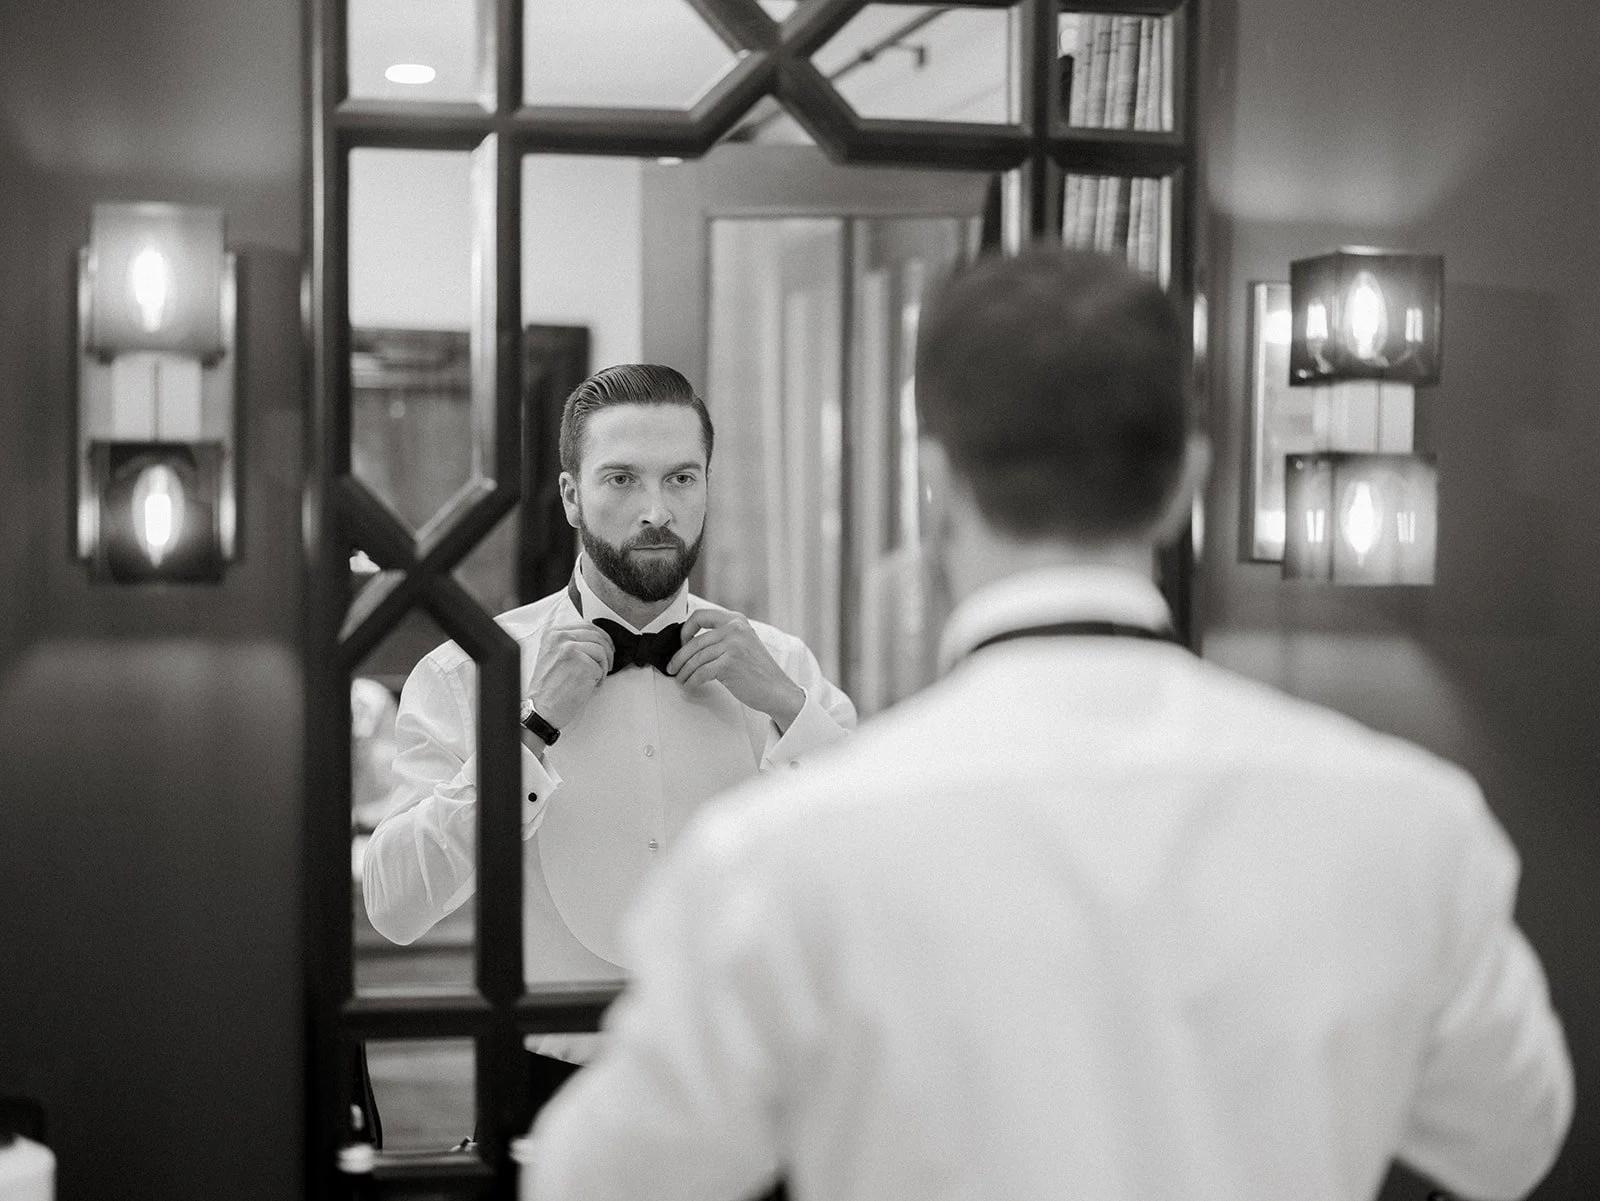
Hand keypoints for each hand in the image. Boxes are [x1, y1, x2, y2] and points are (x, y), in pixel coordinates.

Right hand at [525, 619, 613, 731]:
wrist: (541, 708)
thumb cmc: (547, 688)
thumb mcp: (553, 656)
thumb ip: (570, 644)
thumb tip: (594, 641)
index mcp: (553, 634)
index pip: (586, 626)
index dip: (601, 637)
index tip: (606, 646)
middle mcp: (561, 638)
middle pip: (597, 636)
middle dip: (607, 651)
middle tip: (607, 664)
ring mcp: (572, 649)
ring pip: (601, 650)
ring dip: (603, 666)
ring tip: (593, 678)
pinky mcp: (582, 663)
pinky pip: (601, 667)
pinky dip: (599, 679)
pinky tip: (588, 686)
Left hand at [667, 607, 804, 730]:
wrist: (777, 690)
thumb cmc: (759, 671)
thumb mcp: (744, 643)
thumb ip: (723, 637)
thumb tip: (691, 644)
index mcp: (736, 620)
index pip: (700, 616)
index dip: (685, 629)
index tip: (682, 643)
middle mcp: (734, 629)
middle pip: (694, 642)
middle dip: (679, 658)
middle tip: (672, 668)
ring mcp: (732, 645)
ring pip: (695, 659)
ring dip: (684, 672)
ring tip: (681, 680)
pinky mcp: (729, 663)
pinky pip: (700, 672)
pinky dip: (692, 681)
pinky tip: (691, 685)